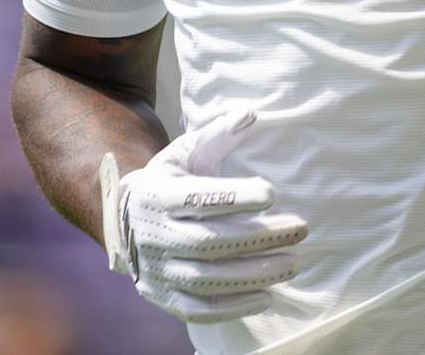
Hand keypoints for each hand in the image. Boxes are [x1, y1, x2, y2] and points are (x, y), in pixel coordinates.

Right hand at [99, 108, 307, 321]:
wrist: (125, 221)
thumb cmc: (169, 181)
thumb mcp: (184, 153)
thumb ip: (216, 135)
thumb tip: (250, 114)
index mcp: (156, 196)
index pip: (196, 199)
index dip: (233, 197)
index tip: (272, 192)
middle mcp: (152, 236)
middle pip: (207, 242)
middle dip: (257, 236)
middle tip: (299, 228)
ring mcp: (157, 271)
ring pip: (206, 279)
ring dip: (254, 273)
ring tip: (294, 262)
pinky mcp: (164, 298)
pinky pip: (199, 310)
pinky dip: (234, 306)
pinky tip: (269, 295)